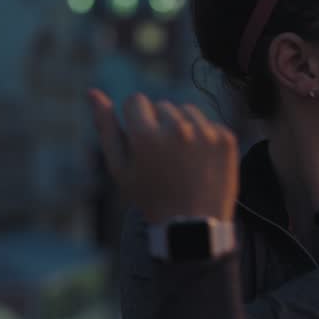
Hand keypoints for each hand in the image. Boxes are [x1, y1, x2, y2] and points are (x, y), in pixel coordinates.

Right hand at [88, 89, 239, 222]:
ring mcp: (205, 132)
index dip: (135, 121)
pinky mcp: (226, 138)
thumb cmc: (150, 197)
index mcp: (146, 135)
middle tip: (163, 159)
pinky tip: (200, 162)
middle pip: (162, 105)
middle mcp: (177, 128)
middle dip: (159, 125)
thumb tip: (93, 92)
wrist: (193, 226)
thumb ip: (106, 127)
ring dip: (183, 127)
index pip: (136, 100)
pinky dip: (204, 138)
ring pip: (187, 110)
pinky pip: (209, 123)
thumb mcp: (120, 168)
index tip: (142, 142)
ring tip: (182, 159)